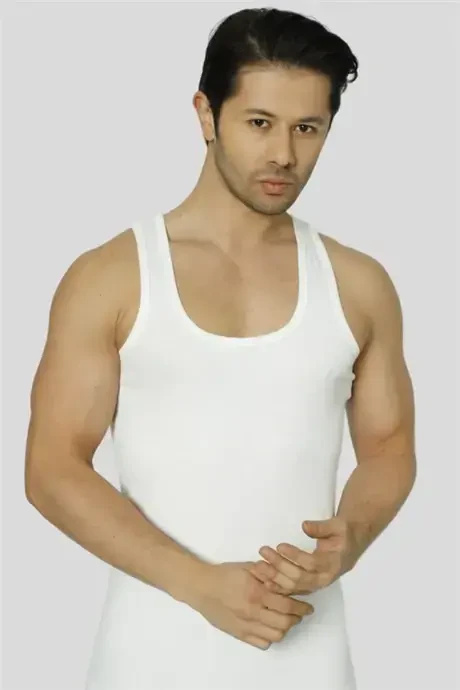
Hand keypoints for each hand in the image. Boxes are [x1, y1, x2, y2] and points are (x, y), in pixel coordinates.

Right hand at [190, 561, 314, 649]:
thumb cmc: (224, 574)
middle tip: (301, 613)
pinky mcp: (239, 634)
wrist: (201, 587)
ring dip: (285, 628)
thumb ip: (268, 574)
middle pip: (284, 622)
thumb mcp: (248, 568)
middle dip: (297, 618)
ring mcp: (246, 625)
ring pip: (275, 635)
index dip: (301, 606)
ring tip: (287, 620)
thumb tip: (287, 579)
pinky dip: (270, 637)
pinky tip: (271, 628)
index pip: (287, 604)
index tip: (308, 606)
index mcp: (256, 593)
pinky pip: (261, 643)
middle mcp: (253, 612)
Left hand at [249, 517, 358, 595]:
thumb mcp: (337, 525)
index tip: (280, 545)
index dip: (295, 555)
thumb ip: (321, 527)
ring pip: (293, 586)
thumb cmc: (343, 533)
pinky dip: (277, 587)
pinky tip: (264, 581)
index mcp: (333, 563)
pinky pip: (292, 590)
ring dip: (274, 576)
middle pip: (299, 577)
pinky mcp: (309, 586)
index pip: (311, 563)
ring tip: (259, 564)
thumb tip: (305, 526)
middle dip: (279, 565)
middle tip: (264, 551)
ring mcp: (316, 584)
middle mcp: (325, 578)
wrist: (350, 544)